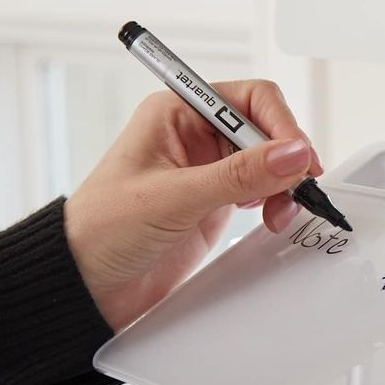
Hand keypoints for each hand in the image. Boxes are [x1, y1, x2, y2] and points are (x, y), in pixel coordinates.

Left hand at [64, 79, 320, 331]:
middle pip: (266, 130)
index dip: (280, 126)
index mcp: (177, 114)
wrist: (87, 285)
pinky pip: (261, 191)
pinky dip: (275, 203)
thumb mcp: (174, 197)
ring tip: (280, 212)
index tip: (297, 160)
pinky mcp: (215, 203)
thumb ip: (238, 174)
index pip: (250, 100)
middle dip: (286, 160)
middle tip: (294, 191)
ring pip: (269, 163)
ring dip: (284, 184)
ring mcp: (208, 171)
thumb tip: (293, 153)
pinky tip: (272, 217)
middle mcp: (195, 137)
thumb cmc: (102, 229)